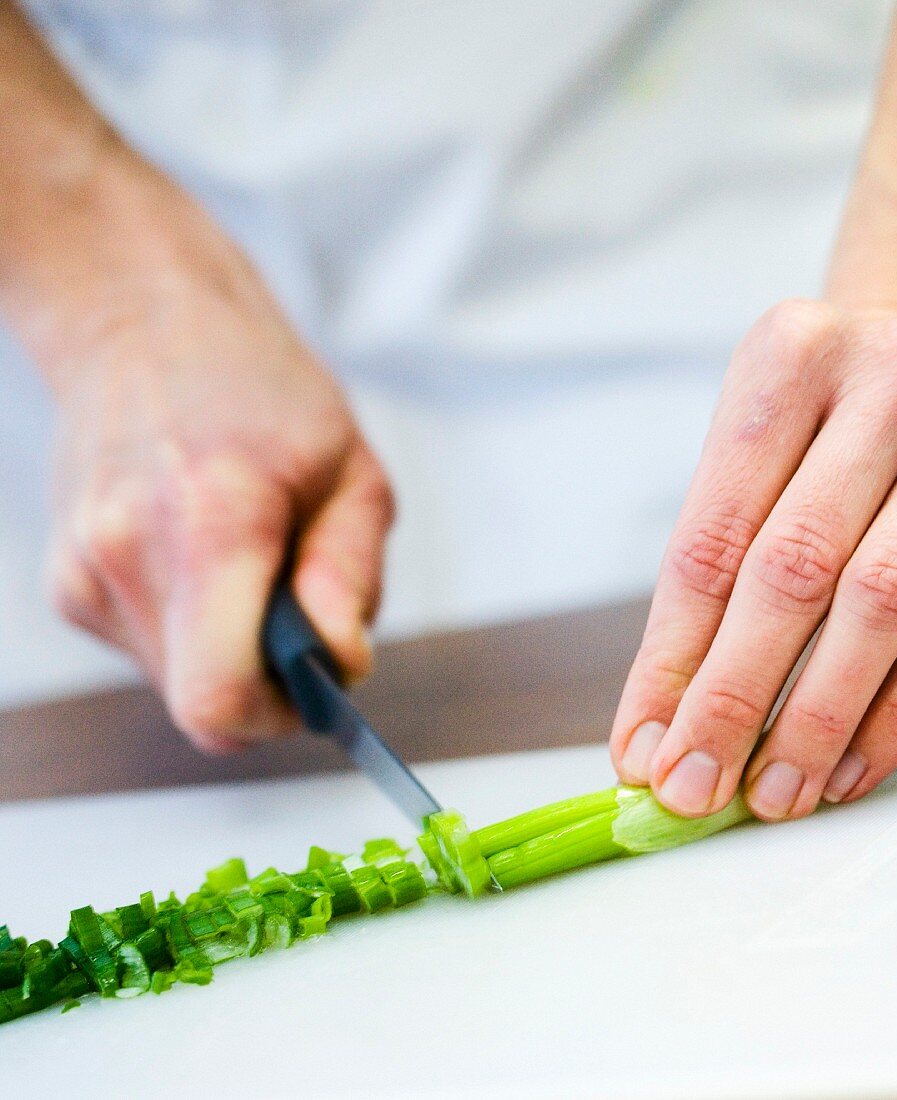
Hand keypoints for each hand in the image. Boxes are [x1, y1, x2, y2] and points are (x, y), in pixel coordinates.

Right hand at [46, 229, 393, 752]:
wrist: (140, 320)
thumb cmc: (259, 385)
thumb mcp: (349, 468)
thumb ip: (351, 575)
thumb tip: (343, 664)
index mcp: (212, 523)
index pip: (220, 700)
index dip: (281, 714)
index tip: (317, 682)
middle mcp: (126, 558)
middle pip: (202, 704)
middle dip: (267, 680)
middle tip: (299, 607)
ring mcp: (83, 572)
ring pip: (177, 681)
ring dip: (231, 649)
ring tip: (251, 561)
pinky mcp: (66, 583)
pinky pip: (151, 648)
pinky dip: (194, 626)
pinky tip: (206, 553)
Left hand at [610, 300, 896, 818]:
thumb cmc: (821, 413)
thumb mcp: (749, 448)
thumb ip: (708, 568)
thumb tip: (661, 719)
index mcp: (787, 359)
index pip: (713, 535)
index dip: (671, 656)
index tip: (643, 742)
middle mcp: (883, 384)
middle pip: (793, 569)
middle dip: (735, 696)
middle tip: (693, 786)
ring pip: (881, 603)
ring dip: (817, 718)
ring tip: (772, 792)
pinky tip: (848, 766)